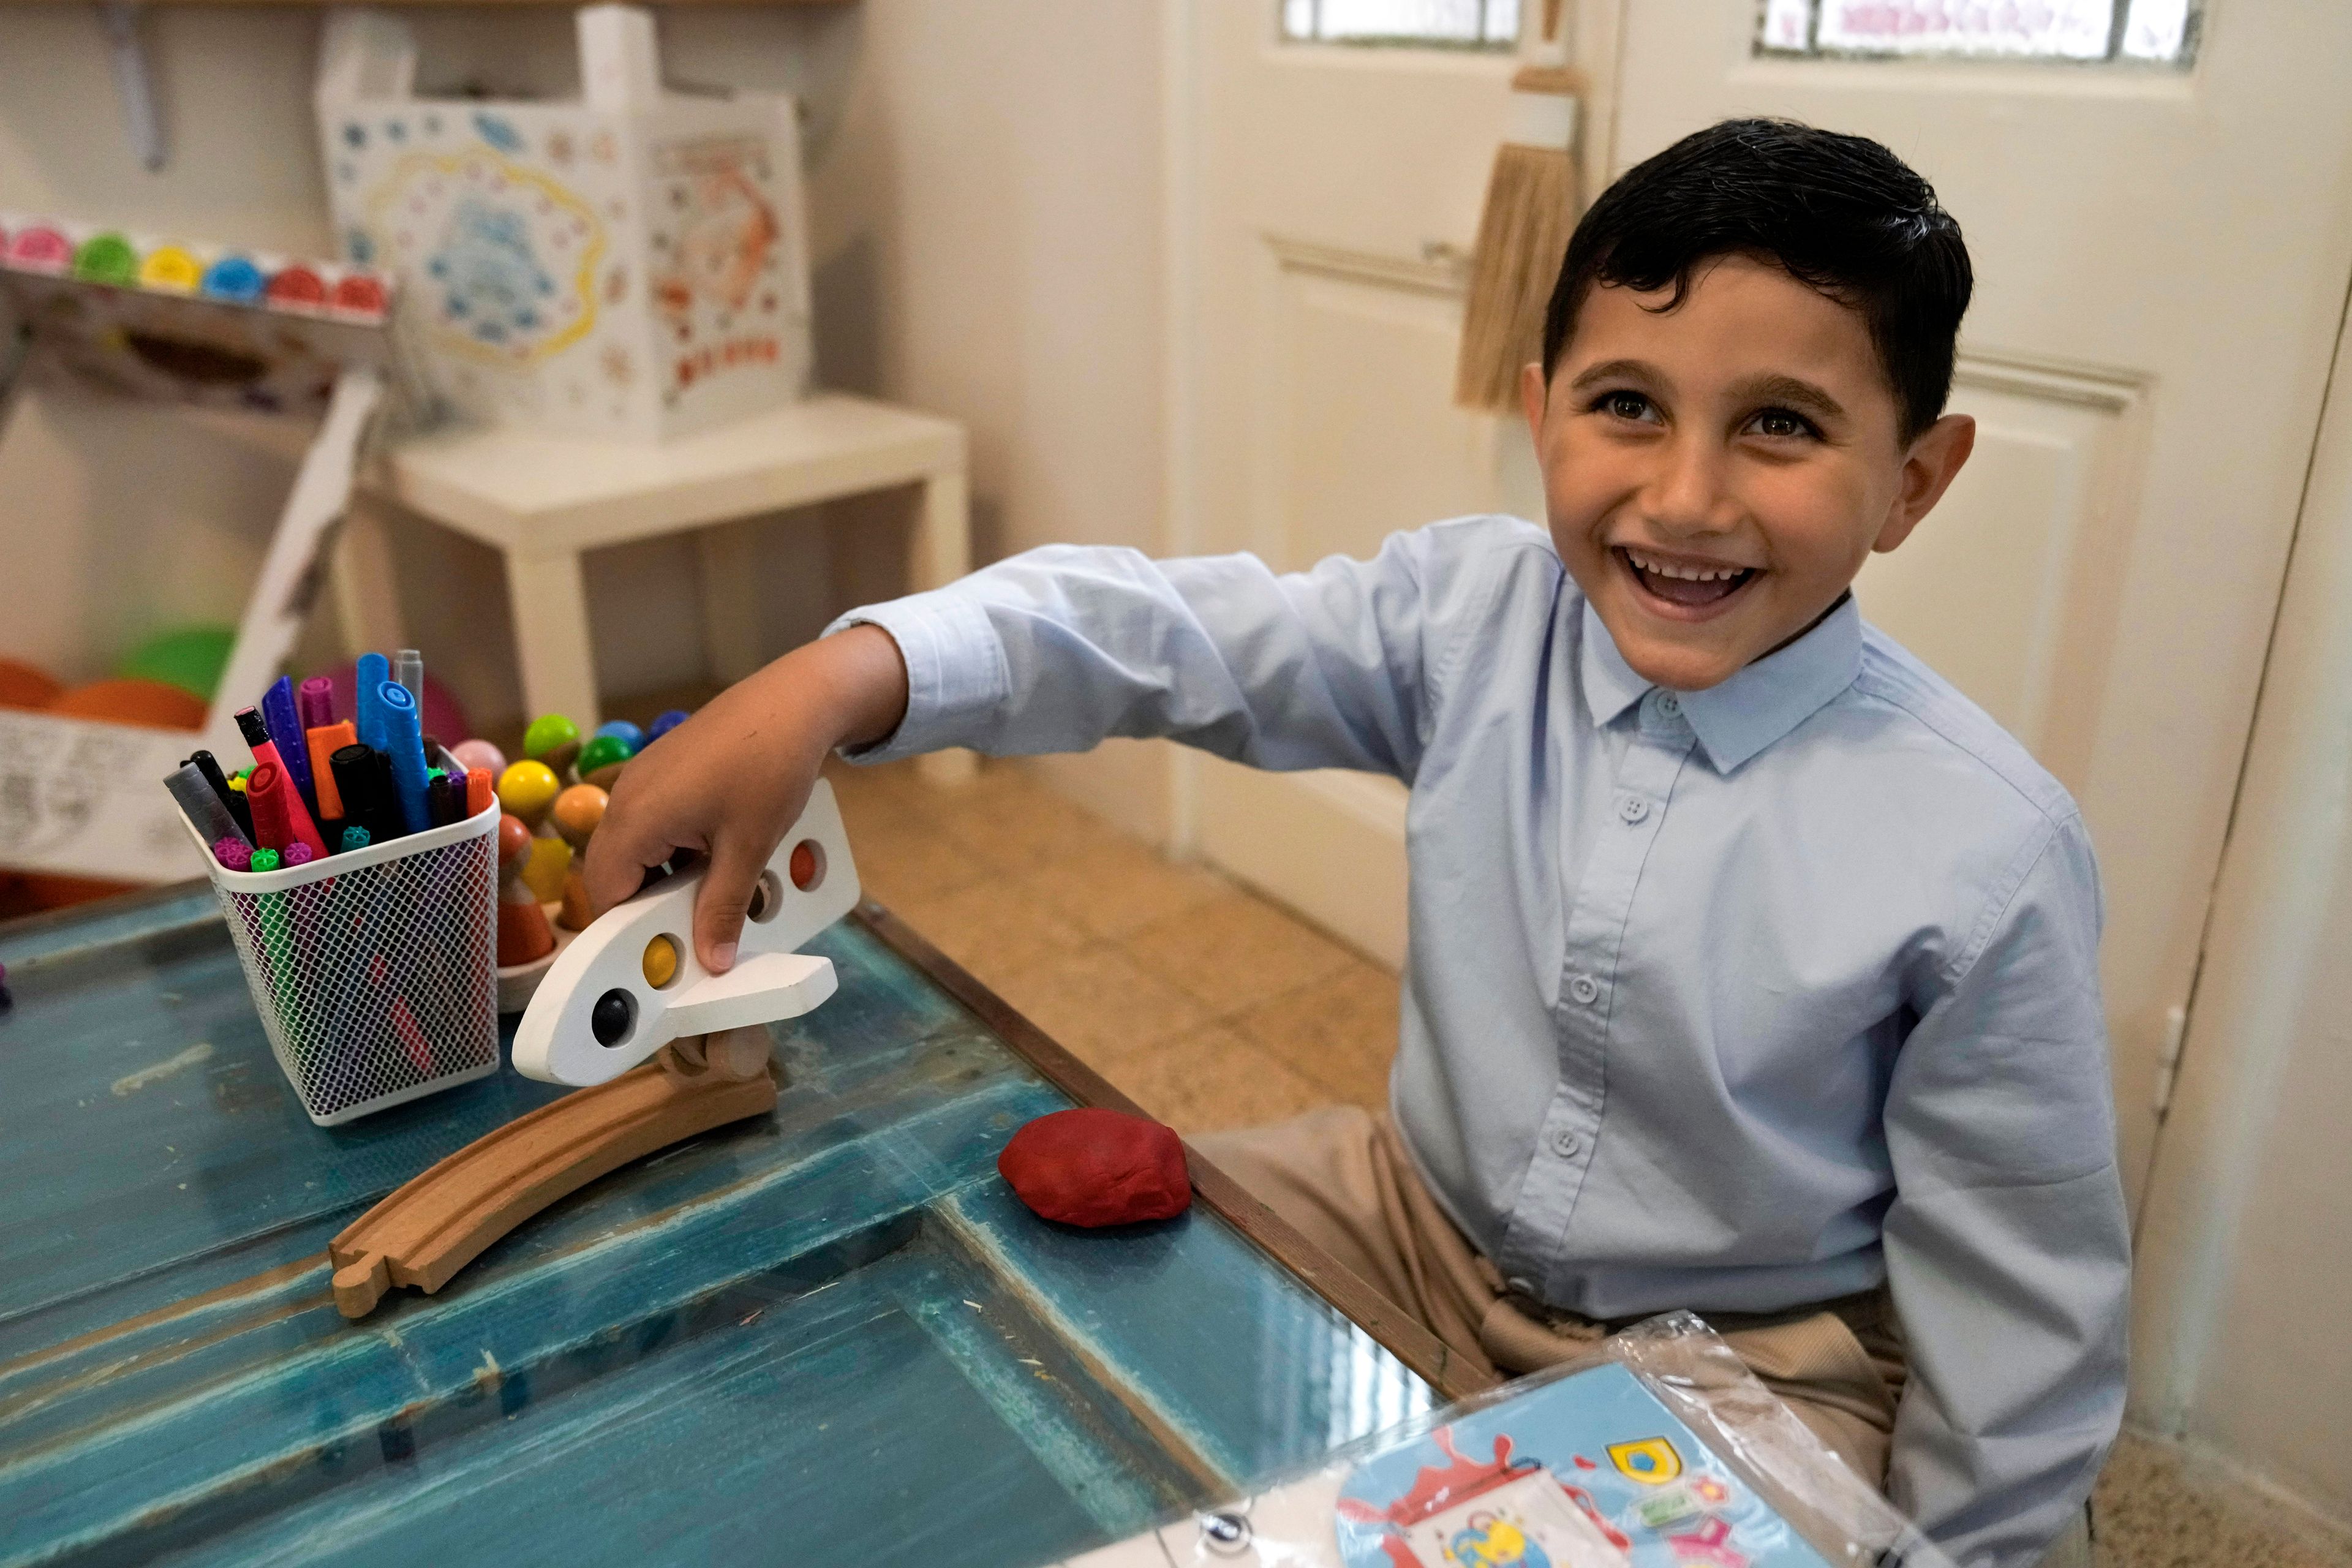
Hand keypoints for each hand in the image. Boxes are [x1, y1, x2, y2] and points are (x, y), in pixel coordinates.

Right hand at [582, 625, 909, 971]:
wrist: (795, 700)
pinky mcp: (663, 770)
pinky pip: (654, 823)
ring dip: (666, 877)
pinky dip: (677, 849)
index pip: (606, 893)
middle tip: (690, 930)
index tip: (663, 955)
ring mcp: (643, 780)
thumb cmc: (769, 768)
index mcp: (635, 819)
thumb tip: (711, 962)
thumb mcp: (748, 848)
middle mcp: (626, 797)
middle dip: (648, 906)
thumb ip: (722, 909)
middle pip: (616, 872)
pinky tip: (718, 857)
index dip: (628, 931)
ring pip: (637, 849)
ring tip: (712, 894)